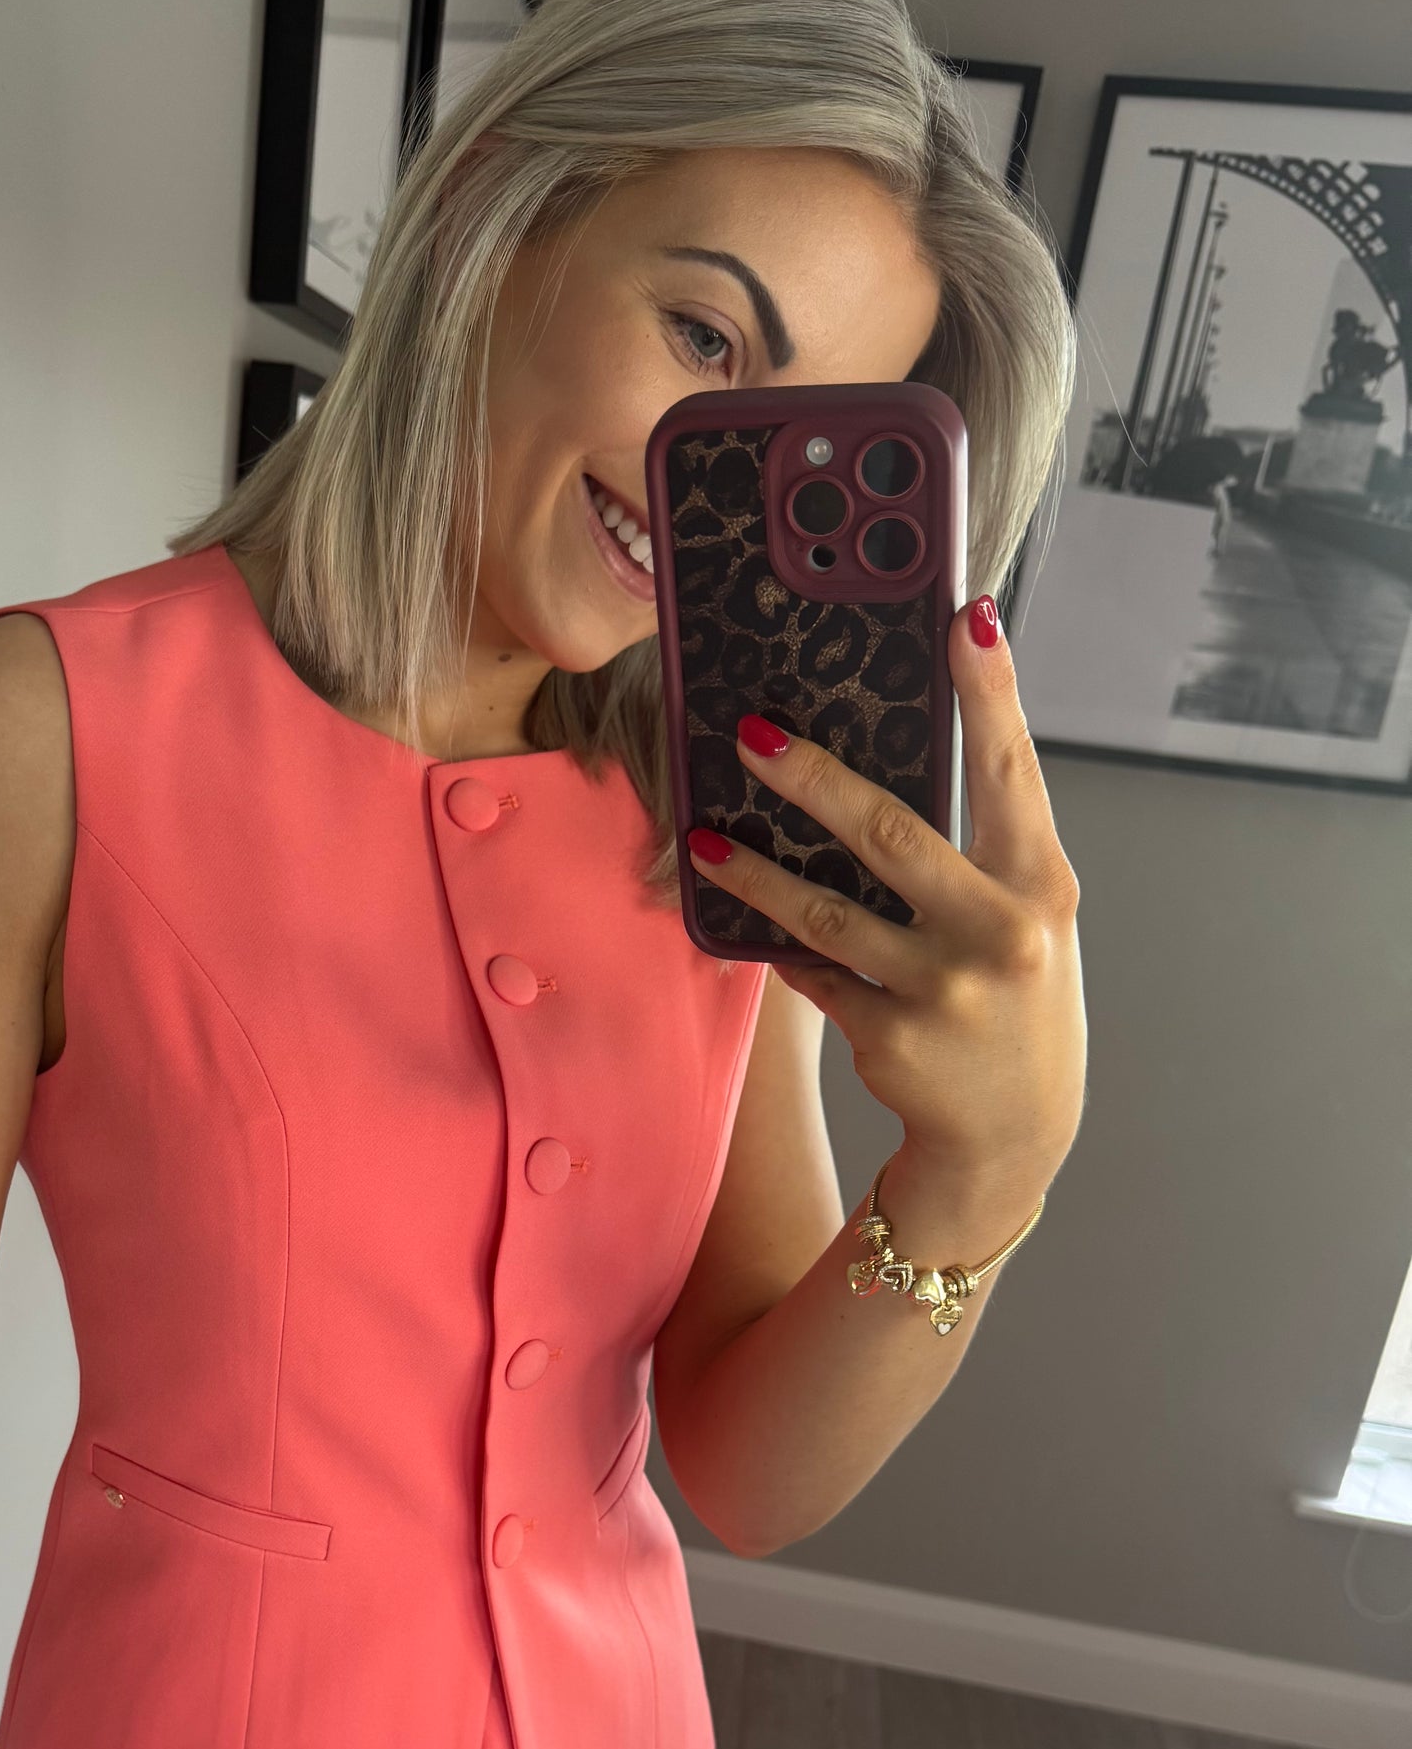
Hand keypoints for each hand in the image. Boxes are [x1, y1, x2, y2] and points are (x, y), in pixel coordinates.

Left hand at [687, 598, 1084, 1209]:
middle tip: (750, 733)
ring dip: (757, 875)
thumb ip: (984, 849)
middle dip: (813, 778)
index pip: (1012, 769)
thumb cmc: (1014, 997)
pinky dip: (785, 949)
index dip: (990, 691)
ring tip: (705, 842)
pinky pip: (816, 974)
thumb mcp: (1028, 917)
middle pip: (892, 834)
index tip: (964, 615)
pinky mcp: (889, 1037)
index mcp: (1042, 883)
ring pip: (827, 914)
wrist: (1014, 1133)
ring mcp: (943, 990)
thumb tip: (887, 760)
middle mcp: (1001, 932)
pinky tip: (752, 924)